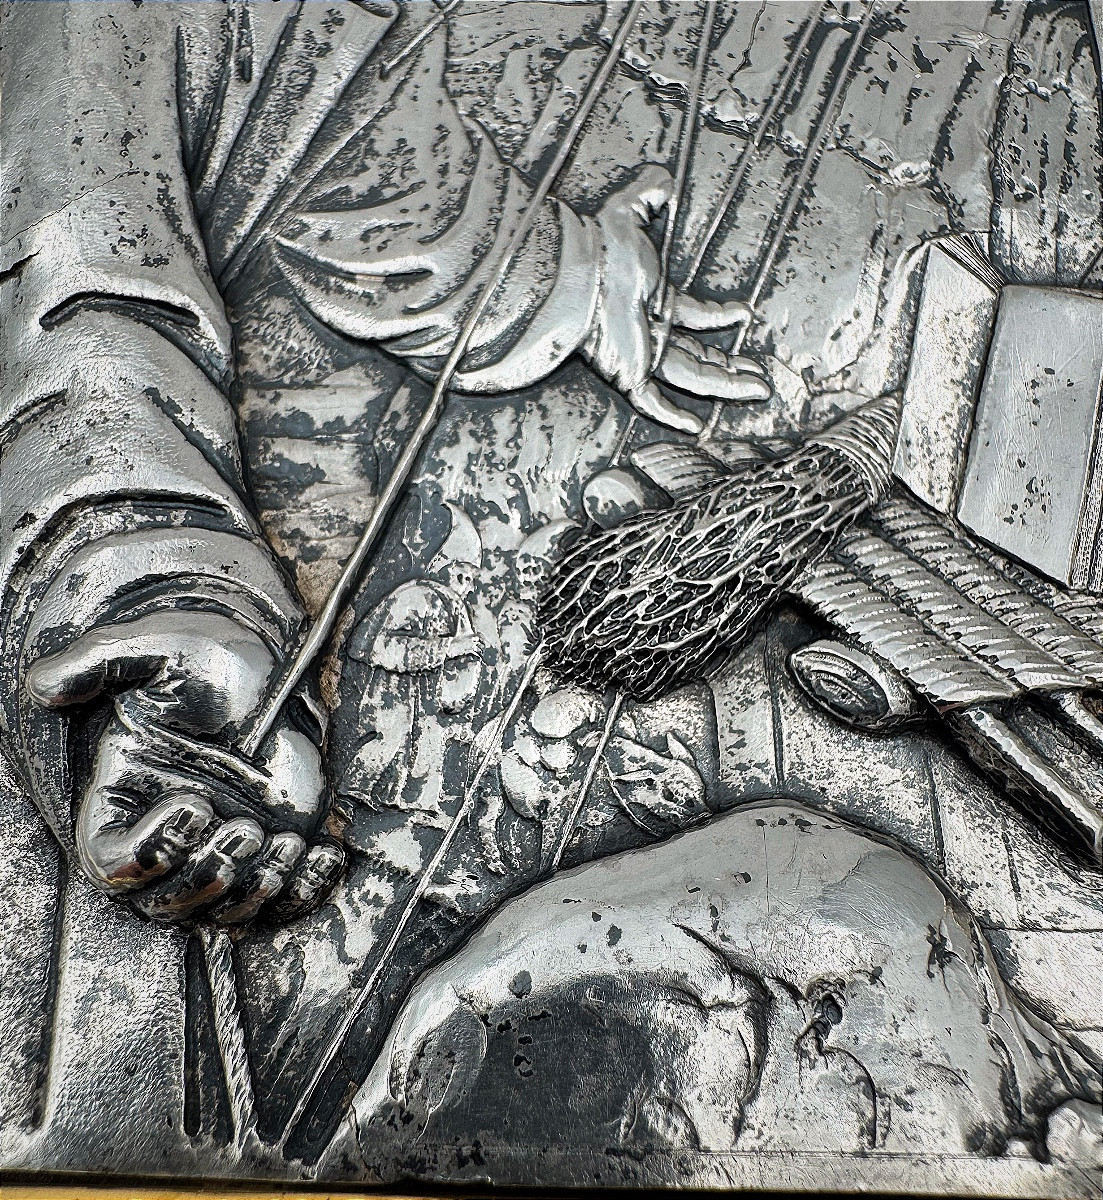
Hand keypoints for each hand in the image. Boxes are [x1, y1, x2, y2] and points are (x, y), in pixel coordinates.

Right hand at [27, 611, 344, 924]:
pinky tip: (324, 856)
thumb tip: (43, 685)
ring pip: (220, 911)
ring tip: (285, 842)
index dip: (149, 854)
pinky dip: (305, 893)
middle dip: (209, 876)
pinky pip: (280, 901)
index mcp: (126, 799)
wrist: (269, 668)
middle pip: (165, 903)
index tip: (194, 808)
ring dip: (255, 891)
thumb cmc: (206, 658)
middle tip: (247, 827)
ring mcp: (219, 846)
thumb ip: (98, 661)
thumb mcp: (155, 649)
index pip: (112, 864)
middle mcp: (168, 835)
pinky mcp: (270, 849)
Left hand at [582, 165, 771, 434]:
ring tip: (759, 391)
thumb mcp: (629, 211)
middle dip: (732, 368)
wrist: (571, 272)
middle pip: (698, 357)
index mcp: (651, 301)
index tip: (745, 315)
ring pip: (691, 379)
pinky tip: (696, 427)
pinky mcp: (626, 373)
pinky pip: (652, 402)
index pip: (692, 318)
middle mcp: (648, 333)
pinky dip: (672, 416)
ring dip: (726, 387)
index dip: (718, 319)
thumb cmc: (596, 245)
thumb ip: (649, 194)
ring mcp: (639, 355)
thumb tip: (665, 179)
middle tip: (761, 376)